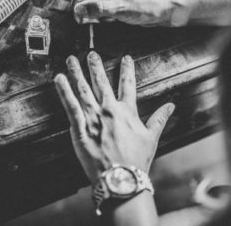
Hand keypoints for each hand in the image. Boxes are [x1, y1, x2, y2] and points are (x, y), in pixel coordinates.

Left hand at [54, 52, 174, 183]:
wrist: (121, 178)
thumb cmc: (136, 160)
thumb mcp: (151, 138)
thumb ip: (159, 118)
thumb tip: (171, 106)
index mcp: (127, 112)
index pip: (128, 84)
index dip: (127, 69)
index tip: (126, 58)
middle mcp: (110, 110)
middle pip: (101, 82)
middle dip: (96, 66)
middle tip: (91, 53)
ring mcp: (94, 118)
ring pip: (83, 89)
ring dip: (77, 73)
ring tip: (71, 59)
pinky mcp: (80, 128)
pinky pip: (70, 106)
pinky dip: (64, 91)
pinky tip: (59, 79)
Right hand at [71, 0, 178, 26]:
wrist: (166, 9)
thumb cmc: (147, 6)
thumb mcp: (120, 9)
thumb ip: (98, 9)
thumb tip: (78, 10)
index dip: (78, 5)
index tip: (79, 20)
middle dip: (88, 11)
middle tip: (93, 24)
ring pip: (94, 2)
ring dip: (97, 14)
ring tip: (108, 21)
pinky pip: (103, 6)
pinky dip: (104, 15)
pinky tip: (114, 20)